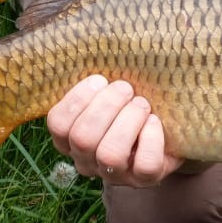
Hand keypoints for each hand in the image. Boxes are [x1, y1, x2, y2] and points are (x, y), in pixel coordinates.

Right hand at [45, 75, 180, 186]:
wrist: (164, 130)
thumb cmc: (127, 103)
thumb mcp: (108, 91)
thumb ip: (96, 79)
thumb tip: (97, 43)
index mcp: (70, 138)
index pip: (57, 124)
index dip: (76, 99)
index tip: (99, 80)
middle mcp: (87, 160)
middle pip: (82, 138)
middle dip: (106, 106)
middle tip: (126, 88)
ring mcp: (115, 174)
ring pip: (110, 154)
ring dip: (127, 121)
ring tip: (141, 104)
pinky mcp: (145, 180)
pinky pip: (144, 166)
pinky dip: (151, 139)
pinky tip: (154, 122)